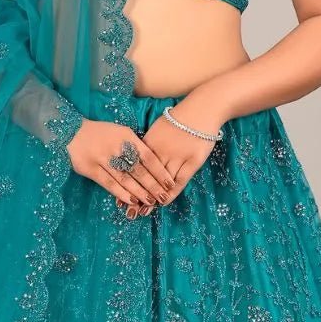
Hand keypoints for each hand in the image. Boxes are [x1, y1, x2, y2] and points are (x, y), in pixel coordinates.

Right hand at [66, 116, 175, 210]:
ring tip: (150, 201)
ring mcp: (102, 158)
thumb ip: (136, 146)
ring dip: (139, 192)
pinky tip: (132, 200)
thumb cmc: (103, 134)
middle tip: (163, 197)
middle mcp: (116, 147)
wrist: (72, 133)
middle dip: (152, 185)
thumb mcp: (122, 133)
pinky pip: (109, 183)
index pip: (148, 156)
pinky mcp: (91, 169)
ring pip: (125, 178)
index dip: (159, 171)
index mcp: (126, 136)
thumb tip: (155, 165)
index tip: (170, 183)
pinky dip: (121, 193)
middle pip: (138, 169)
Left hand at [116, 91, 227, 215]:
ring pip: (162, 182)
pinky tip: (163, 202)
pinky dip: (170, 193)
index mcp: (150, 142)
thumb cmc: (179, 118)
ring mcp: (178, 157)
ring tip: (143, 211)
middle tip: (128, 211)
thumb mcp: (158, 128)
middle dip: (137, 194)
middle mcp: (162, 151)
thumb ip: (148, 144)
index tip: (119, 197)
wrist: (201, 110)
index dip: (127, 182)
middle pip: (146, 176)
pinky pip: (179, 181)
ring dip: (153, 197)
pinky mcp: (192, 162)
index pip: (135, 166)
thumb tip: (134, 157)